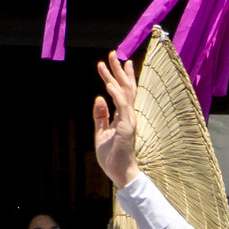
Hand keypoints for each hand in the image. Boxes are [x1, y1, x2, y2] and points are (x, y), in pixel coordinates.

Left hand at [94, 55, 141, 188]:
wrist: (120, 174)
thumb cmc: (112, 157)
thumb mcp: (101, 133)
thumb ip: (100, 116)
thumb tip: (99, 98)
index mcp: (122, 117)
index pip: (122, 92)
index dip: (118, 76)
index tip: (114, 62)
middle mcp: (128, 116)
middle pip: (126, 88)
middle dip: (118, 70)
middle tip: (113, 53)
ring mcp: (129, 121)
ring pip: (125, 93)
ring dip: (116, 77)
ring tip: (109, 62)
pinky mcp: (127, 127)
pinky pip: (122, 107)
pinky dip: (116, 95)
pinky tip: (108, 84)